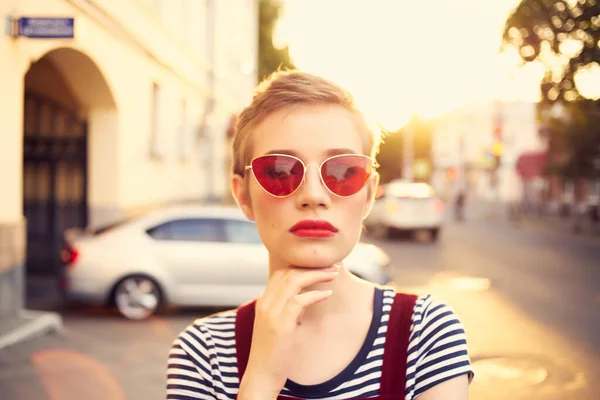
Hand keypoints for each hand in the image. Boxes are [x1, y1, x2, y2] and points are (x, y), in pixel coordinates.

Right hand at [237, 265, 338, 398]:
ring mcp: (271, 312)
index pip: (281, 272)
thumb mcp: (279, 325)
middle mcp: (265, 302)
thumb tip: (307, 296)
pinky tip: (327, 295)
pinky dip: (315, 295)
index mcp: (264, 301)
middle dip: (313, 267)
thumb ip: (289, 309)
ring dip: (317, 275)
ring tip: (334, 275)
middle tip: (334, 267)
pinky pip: (299, 300)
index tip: (322, 266)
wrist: (261, 375)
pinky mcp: (280, 324)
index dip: (302, 265)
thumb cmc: (274, 352)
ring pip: (294, 281)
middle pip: (289, 272)